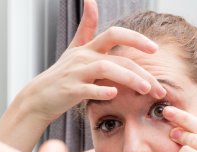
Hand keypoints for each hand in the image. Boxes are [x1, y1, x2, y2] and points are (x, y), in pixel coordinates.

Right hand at [20, 0, 165, 121]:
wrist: (39, 97)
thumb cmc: (61, 75)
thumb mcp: (73, 48)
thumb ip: (87, 27)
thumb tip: (91, 0)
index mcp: (88, 48)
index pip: (115, 35)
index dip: (136, 39)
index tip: (154, 49)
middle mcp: (83, 57)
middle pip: (117, 57)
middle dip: (141, 71)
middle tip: (158, 87)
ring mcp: (76, 73)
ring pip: (106, 69)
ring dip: (129, 79)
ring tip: (146, 90)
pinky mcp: (70, 90)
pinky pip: (88, 88)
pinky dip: (102, 90)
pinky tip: (114, 94)